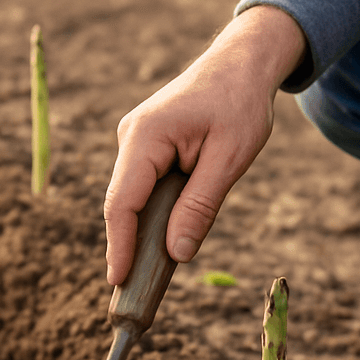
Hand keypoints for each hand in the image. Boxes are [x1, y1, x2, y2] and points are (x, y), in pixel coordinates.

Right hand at [104, 5, 306, 284]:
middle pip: (122, 203)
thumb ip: (200, 206)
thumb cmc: (240, 105)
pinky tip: (162, 242)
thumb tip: (177, 254)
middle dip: (127, 247)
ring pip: (133, 198)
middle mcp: (132, 137)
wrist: (242, 65)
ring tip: (147, 277)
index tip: (117, 281)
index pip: (121, 201)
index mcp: (145, 136)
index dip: (118, 245)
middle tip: (131, 294)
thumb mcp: (228, 159)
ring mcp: (136, 141)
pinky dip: (153, 215)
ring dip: (142, 232)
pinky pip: (145, 189)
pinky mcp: (147, 147)